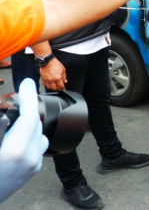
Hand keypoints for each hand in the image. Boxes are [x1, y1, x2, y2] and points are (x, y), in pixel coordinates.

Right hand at [0, 79, 48, 202]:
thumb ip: (2, 127)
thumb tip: (7, 117)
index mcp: (16, 151)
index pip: (30, 117)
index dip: (29, 97)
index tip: (27, 83)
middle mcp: (30, 158)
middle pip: (36, 124)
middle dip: (27, 109)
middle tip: (18, 98)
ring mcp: (34, 165)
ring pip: (39, 134)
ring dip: (29, 124)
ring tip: (16, 118)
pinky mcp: (34, 170)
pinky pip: (37, 146)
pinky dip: (29, 136)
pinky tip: (16, 135)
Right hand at [39, 57, 65, 90]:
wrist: (47, 61)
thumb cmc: (55, 64)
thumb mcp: (63, 69)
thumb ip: (64, 76)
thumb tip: (65, 81)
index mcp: (58, 78)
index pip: (61, 86)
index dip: (63, 88)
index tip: (63, 89)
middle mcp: (52, 80)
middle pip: (54, 88)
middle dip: (57, 89)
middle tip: (59, 88)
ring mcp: (47, 79)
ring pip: (49, 87)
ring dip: (52, 88)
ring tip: (54, 87)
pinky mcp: (42, 78)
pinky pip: (44, 84)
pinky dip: (47, 85)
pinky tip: (49, 84)